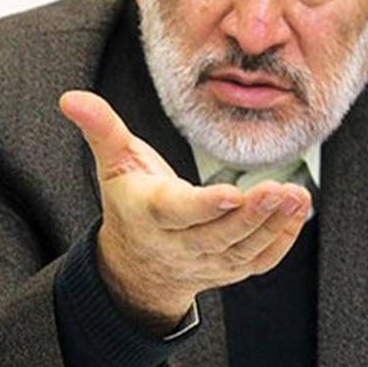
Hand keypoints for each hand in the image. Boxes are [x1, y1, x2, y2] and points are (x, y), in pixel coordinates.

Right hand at [59, 90, 311, 333]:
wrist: (136, 265)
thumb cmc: (130, 201)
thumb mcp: (112, 163)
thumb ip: (100, 128)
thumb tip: (69, 97)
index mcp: (150, 214)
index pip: (178, 212)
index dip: (205, 206)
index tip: (232, 194)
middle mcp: (179, 245)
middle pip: (218, 235)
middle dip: (251, 215)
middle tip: (279, 189)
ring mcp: (207, 262)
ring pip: (242, 250)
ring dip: (272, 224)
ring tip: (296, 195)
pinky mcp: (229, 269)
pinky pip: (259, 261)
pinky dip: (281, 239)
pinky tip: (298, 211)